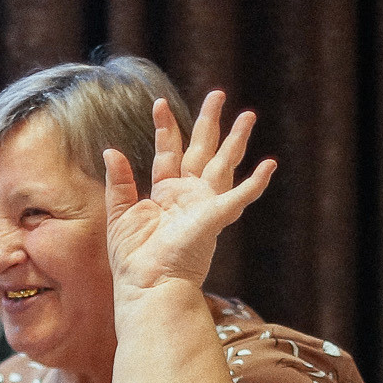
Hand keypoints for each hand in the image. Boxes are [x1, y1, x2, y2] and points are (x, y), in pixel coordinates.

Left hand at [104, 92, 276, 300]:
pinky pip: (240, 197)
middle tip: (217, 94)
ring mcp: (204, 206)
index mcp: (166, 195)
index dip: (166, 127)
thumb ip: (119, 182)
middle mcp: (189, 197)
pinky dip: (255, 182)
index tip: (160, 103)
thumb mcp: (120, 215)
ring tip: (248, 115)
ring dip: (236, 140)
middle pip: (202, 150)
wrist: (147, 287)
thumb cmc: (134, 261)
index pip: (169, 152)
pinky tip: (269, 165)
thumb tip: (112, 150)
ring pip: (224, 164)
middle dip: (210, 122)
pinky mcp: (214, 217)